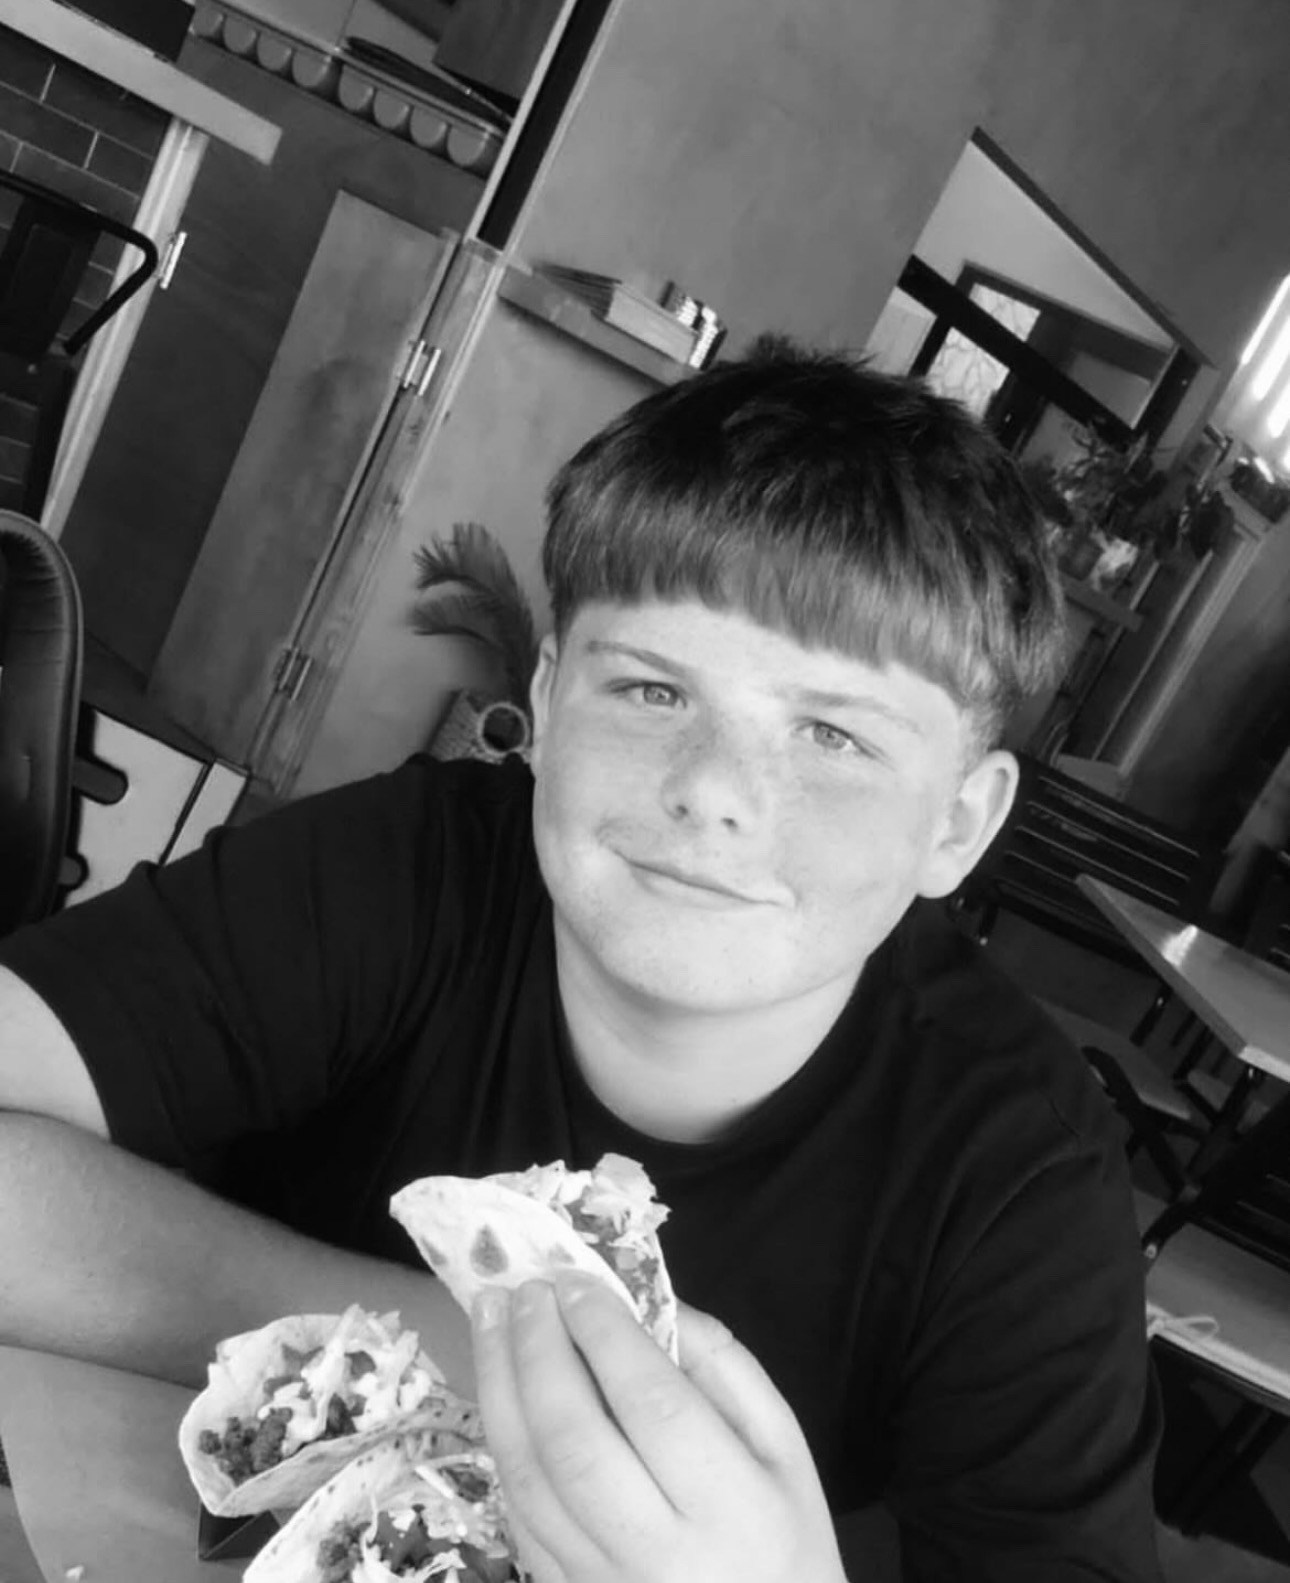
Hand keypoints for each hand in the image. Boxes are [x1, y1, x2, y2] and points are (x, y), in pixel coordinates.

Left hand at [470, 1273, 847, 1582]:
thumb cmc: (785, 1540)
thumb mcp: (785, 1448)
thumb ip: (727, 1368)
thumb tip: (653, 1303)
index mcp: (731, 1507)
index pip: (652, 1404)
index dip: (605, 1334)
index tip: (575, 1279)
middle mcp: (659, 1554)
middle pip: (575, 1441)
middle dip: (539, 1350)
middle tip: (525, 1287)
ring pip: (530, 1479)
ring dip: (499, 1387)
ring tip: (491, 1316)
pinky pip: (520, 1518)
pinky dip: (503, 1445)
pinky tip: (500, 1390)